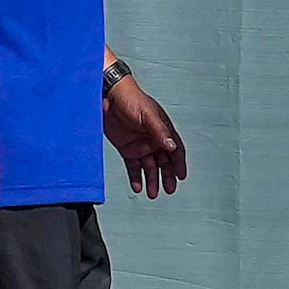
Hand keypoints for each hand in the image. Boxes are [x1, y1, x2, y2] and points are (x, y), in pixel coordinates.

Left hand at [103, 75, 186, 198]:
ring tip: (152, 193)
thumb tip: (172, 146)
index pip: (175, 149)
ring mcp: (140, 145)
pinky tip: (138, 186)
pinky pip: (133, 167)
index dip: (179, 163)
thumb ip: (160, 131)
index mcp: (162, 129)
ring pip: (149, 167)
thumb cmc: (130, 98)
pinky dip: (136, 177)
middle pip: (164, 162)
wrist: (107, 95)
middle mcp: (152, 139)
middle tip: (169, 189)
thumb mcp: (147, 114)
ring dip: (152, 180)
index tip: (181, 176)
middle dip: (167, 176)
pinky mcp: (126, 149)